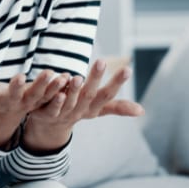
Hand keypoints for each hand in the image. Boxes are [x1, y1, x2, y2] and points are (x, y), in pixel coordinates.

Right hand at [0, 70, 69, 148]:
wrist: (5, 112)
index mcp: (9, 101)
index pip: (12, 94)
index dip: (16, 87)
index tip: (20, 77)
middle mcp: (24, 103)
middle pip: (34, 95)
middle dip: (42, 85)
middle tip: (49, 73)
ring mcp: (36, 102)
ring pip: (48, 96)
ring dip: (57, 87)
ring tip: (65, 77)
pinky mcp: (44, 99)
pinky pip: (55, 94)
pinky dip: (63, 87)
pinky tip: (71, 77)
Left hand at [24, 60, 144, 151]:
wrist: (50, 126)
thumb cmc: (79, 110)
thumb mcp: (98, 109)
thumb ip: (117, 107)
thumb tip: (142, 111)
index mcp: (93, 108)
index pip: (108, 95)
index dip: (117, 83)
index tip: (128, 69)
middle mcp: (80, 111)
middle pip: (90, 95)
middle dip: (96, 79)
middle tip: (101, 61)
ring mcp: (63, 114)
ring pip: (70, 101)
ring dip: (75, 90)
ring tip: (79, 76)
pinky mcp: (46, 113)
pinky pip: (51, 106)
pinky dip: (55, 97)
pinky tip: (56, 85)